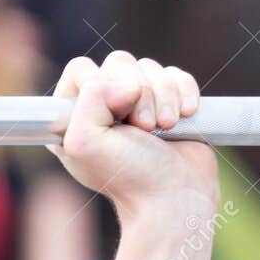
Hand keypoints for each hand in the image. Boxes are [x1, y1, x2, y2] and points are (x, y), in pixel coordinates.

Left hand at [49, 52, 217, 220]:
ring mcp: (140, 103)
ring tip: (166, 127)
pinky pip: (178, 75)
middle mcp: (105, 106)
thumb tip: (129, 83)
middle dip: (140, 92)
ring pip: (151, 68)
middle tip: (146, 127)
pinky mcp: (172, 102)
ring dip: (165, 96)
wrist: (176, 197)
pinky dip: (185, 92)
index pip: (82, 69)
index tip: (117, 117)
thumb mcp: (86, 142)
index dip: (102, 84)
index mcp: (74, 115)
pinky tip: (185, 117)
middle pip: (120, 62)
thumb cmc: (130, 177)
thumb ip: (88, 99)